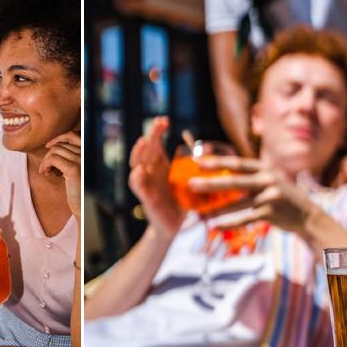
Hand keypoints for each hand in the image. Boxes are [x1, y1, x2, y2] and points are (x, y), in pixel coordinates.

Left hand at [41, 131, 80, 217]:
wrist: (83, 207)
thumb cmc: (77, 190)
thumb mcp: (74, 170)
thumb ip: (69, 157)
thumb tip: (53, 145)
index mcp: (89, 153)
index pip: (72, 135)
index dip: (59, 138)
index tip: (48, 146)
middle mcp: (87, 154)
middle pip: (60, 145)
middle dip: (48, 156)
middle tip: (45, 169)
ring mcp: (81, 160)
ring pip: (54, 151)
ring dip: (45, 161)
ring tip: (46, 172)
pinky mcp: (74, 169)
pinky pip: (52, 159)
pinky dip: (45, 165)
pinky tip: (47, 174)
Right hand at [128, 117, 184, 236]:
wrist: (172, 226)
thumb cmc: (180, 201)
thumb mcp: (189, 180)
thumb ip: (195, 164)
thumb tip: (210, 146)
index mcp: (159, 165)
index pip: (155, 144)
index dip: (157, 131)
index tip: (164, 120)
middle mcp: (149, 172)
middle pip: (145, 150)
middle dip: (150, 135)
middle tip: (158, 123)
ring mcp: (146, 185)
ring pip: (136, 165)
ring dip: (138, 153)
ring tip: (143, 142)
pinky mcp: (147, 199)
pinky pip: (139, 188)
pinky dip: (137, 179)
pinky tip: (138, 171)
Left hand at [190, 156, 318, 233]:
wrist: (307, 214)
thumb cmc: (280, 196)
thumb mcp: (269, 179)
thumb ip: (249, 176)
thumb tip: (219, 173)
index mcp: (264, 168)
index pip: (237, 162)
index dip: (217, 161)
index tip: (197, 162)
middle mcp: (268, 179)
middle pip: (235, 181)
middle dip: (212, 183)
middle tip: (191, 184)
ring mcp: (270, 196)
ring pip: (237, 203)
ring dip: (216, 209)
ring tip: (198, 213)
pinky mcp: (271, 213)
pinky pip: (245, 219)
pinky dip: (228, 223)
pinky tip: (214, 226)